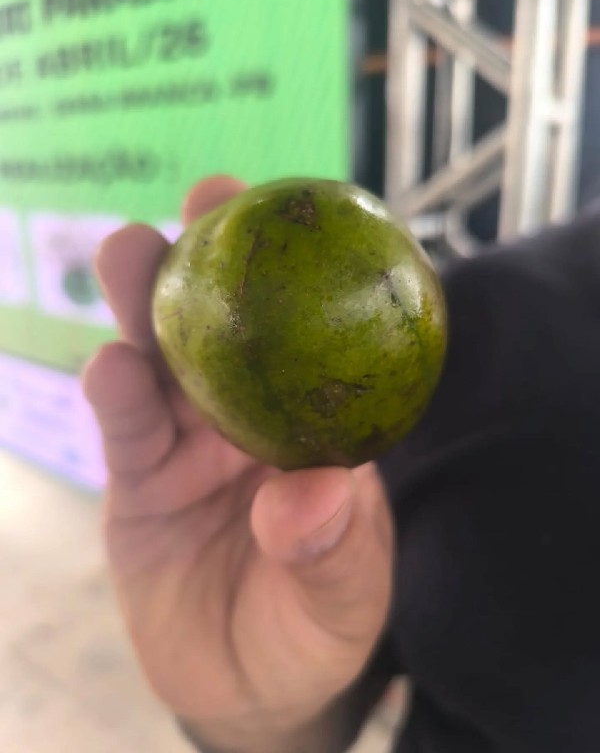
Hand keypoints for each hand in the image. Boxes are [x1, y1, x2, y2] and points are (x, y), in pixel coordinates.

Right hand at [82, 176, 393, 751]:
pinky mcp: (138, 479)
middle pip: (227, 326)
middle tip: (209, 198)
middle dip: (214, 260)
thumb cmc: (311, 629)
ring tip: (130, 253)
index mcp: (311, 423)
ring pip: (162, 359)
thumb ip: (331, 550)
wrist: (248, 687)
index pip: (309, 336)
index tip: (299, 216)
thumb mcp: (342, 598)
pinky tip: (109, 365)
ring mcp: (188, 443)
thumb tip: (308, 494)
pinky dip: (115, 392)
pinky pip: (125, 427)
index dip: (301, 274)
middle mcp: (249, 418)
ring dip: (144, 306)